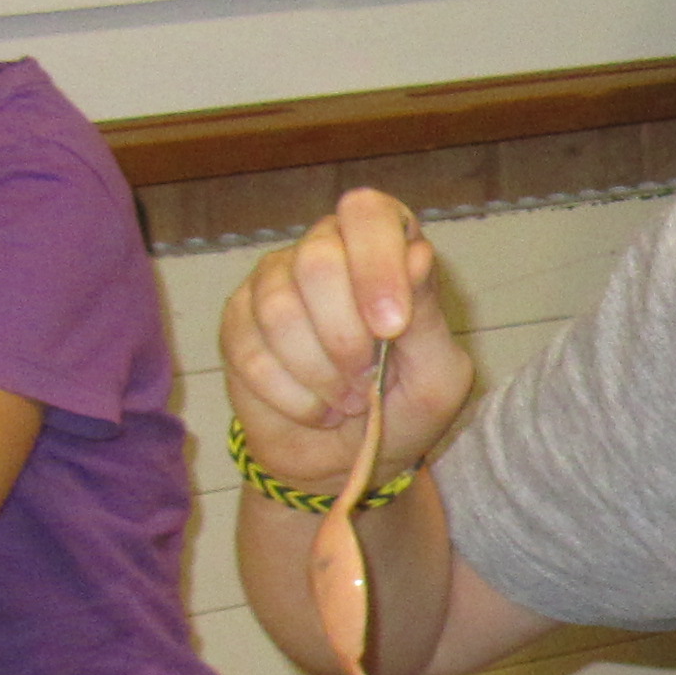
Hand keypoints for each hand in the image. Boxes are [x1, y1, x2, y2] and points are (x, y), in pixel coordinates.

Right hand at [217, 186, 472, 490]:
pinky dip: (292, 396)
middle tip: (367, 379)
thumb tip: (416, 255)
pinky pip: (251, 352)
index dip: (376, 264)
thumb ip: (429, 315)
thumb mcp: (438, 374)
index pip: (367, 213)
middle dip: (345, 337)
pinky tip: (314, 408)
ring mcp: (275, 281)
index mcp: (385, 245)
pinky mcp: (237, 321)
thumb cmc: (402, 410)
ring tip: (347, 401)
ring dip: (320, 374)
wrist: (346, 461)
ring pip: (279, 311)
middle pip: (317, 262)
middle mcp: (325, 249)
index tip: (391, 327)